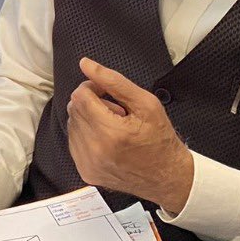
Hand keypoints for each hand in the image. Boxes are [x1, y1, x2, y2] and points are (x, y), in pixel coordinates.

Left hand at [66, 58, 194, 213]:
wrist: (167, 176)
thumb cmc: (160, 139)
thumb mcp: (146, 103)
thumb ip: (114, 81)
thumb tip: (85, 64)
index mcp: (110, 133)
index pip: (80, 96)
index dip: (92, 88)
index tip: (106, 93)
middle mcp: (95, 151)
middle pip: (74, 109)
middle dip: (91, 103)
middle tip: (116, 111)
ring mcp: (88, 164)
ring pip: (72, 124)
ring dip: (88, 119)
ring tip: (113, 127)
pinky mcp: (85, 172)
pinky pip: (73, 142)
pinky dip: (86, 135)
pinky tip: (106, 139)